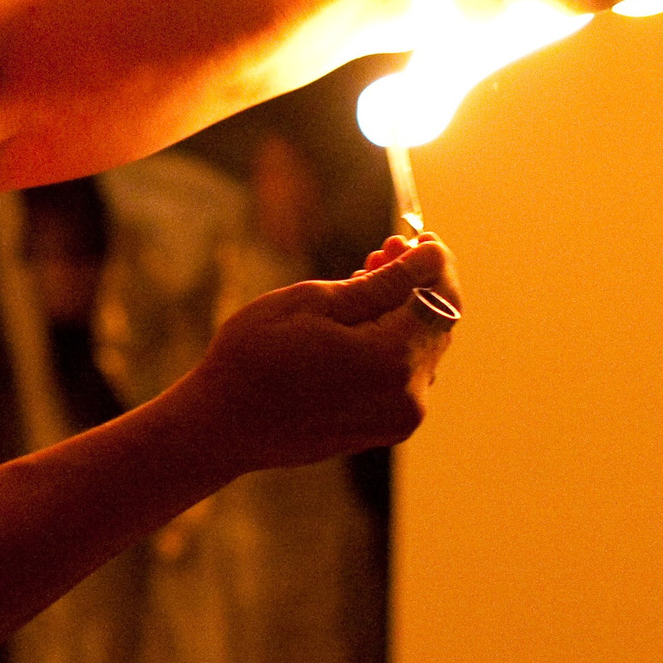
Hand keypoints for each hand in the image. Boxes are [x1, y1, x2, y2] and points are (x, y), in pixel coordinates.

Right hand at [181, 236, 459, 472]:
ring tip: (365, 277)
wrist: (223, 424)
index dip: (435, 263)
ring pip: (419, 347)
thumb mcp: (314, 303)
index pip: (440, 299)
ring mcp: (398, 417)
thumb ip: (383, 283)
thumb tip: (430, 259)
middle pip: (435, 324)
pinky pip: (403, 372)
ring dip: (402, 310)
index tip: (417, 237)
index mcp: (391, 361)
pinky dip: (390, 340)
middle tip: (385, 248)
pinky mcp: (384, 426)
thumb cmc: (256, 357)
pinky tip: (359, 319)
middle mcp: (408, 396)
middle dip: (416, 283)